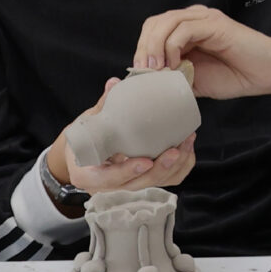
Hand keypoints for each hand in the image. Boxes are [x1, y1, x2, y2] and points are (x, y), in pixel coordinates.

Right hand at [46, 77, 196, 193]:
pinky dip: (180, 167)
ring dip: (175, 166)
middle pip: (138, 184)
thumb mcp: (86, 124)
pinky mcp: (143, 182)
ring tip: (186, 142)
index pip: (109, 179)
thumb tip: (114, 84)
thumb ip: (102, 106)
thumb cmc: (82, 140)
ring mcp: (127, 186)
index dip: (128, 171)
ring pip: (156, 184)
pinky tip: (187, 149)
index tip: (145, 161)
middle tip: (175, 149)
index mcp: (89, 176)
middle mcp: (109, 187)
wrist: (83, 154)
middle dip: (160, 169)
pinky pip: (166, 181)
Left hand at [135, 6, 270, 99]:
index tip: (139, 75)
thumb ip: (174, 77)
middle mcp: (193, 19)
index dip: (141, 50)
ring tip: (157, 70)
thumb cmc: (236, 76)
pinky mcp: (214, 23)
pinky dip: (172, 48)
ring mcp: (203, 19)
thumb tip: (148, 86)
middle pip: (154, 23)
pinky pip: (183, 30)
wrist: (268, 73)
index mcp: (186, 30)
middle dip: (143, 48)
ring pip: (165, 23)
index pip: (152, 30)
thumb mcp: (195, 81)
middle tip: (144, 72)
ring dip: (154, 48)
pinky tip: (176, 65)